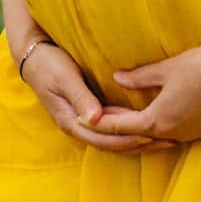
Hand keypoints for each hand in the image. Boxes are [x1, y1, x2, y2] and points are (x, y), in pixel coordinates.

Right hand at [19, 36, 175, 152]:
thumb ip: (80, 98)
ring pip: (112, 139)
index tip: (151, 136)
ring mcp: (82, 121)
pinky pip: (110, 128)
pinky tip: (145, 126)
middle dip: (138, 144)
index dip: (127, 139)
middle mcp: (78, 126)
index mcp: (71, 121)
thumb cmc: (49, 64)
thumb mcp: (64, 78)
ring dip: (136, 140)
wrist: (34, 57)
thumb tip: (95, 119)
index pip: (104, 139)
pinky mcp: (87, 113)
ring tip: (162, 139)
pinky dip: (128, 130)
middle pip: (111, 144)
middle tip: (167, 141)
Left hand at [90, 38, 200, 146]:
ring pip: (161, 138)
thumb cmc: (199, 65)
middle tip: (107, 116)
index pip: (122, 126)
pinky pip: (180, 134)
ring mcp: (193, 133)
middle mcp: (173, 133)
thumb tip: (117, 78)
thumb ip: (139, 77)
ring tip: (135, 116)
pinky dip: (167, 128)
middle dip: (122, 127)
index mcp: (158, 120)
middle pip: (139, 136)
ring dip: (145, 129)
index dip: (103, 122)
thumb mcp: (165, 69)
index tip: (88, 119)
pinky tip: (166, 115)